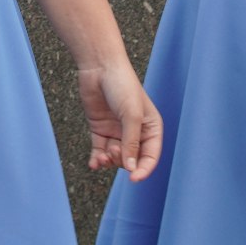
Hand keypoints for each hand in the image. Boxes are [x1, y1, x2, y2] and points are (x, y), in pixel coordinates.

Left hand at [75, 57, 161, 182]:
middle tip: (115, 151)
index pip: (151, 156)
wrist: (99, 67)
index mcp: (151, 128)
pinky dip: (97, 159)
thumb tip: (130, 168)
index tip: (134, 178)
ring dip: (109, 161)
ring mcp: (117, 131)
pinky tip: (94, 163)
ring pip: (115, 157)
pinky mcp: (101, 129)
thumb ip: (132, 143)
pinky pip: (100, 151)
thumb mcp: (131, 115)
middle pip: (132, 159)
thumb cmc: (122, 85)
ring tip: (103, 155)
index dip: (143, 169)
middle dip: (123, 161)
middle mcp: (135, 132)